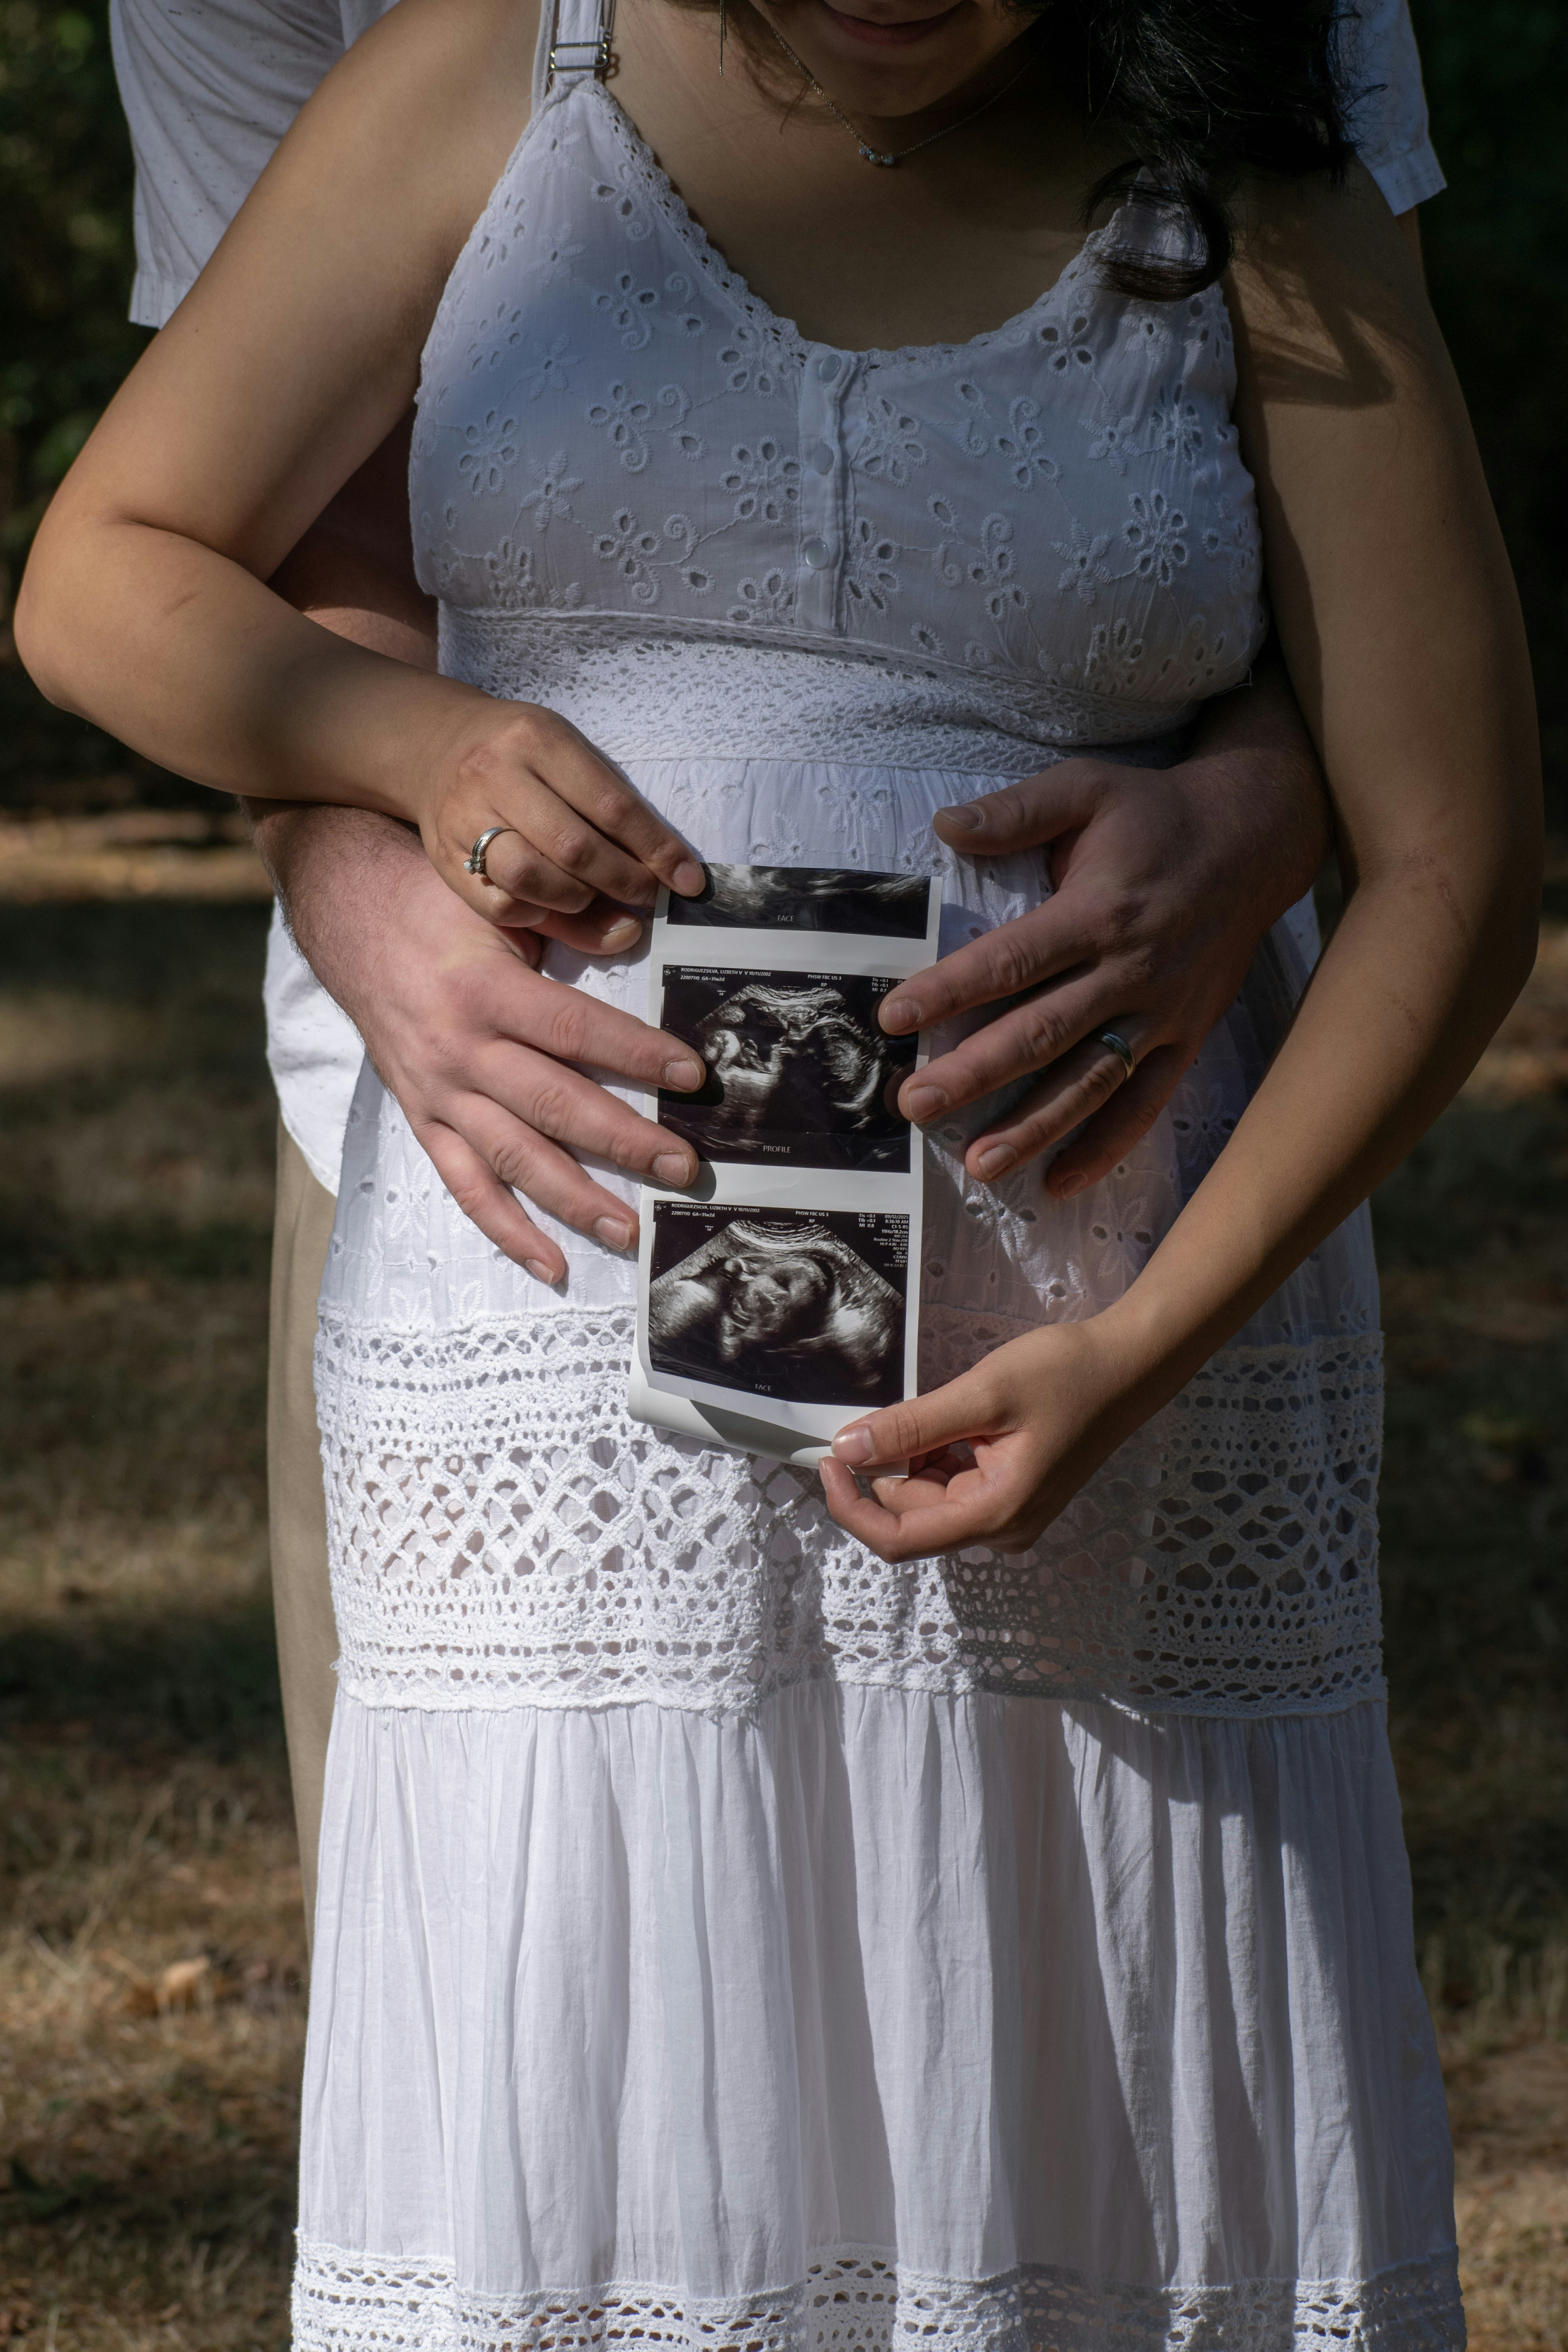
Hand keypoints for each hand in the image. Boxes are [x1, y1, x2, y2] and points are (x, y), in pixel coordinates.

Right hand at [253, 803, 705, 1279]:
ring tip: (631, 1232)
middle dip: (626, 1142)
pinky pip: (467, 1187)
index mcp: (486, 991)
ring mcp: (439, 1093)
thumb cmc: (437, 904)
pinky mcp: (423, 1119)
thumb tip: (638, 937)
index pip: (577, 1030)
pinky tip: (553, 1265)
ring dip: (577, 1200)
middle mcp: (460, 1050)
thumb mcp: (498, 904)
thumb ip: (563, 929)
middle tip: (684, 1168)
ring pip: (515, 1159)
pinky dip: (508, 1231)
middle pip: (555, 1106)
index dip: (639, 1054)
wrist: (350, 917)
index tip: (694, 1076)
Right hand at [427, 700, 706, 925]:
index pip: (611, 805)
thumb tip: (667, 874)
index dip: (656, 849)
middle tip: (647, 896)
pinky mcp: (447, 859)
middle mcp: (495, 775)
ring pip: (533, 880)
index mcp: (538, 739)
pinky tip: (557, 908)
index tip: (689, 880)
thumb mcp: (568, 754)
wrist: (436, 748)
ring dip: (582, 903)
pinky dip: (541, 916)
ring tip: (601, 900)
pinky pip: (503, 906)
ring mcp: (465, 819)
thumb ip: (610, 805)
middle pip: (573, 848)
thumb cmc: (523, 756)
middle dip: (623, 881)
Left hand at [819, 1316, 1152, 1562]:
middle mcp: (1001, 1529)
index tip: (827, 1459)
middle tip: (889, 1409)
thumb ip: (912, 1426)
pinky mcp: (1012, 1494)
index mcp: (994, 1514)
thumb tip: (848, 1448)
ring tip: (948, 1408)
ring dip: (915, 1457)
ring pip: (930, 1498)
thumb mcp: (982, 1394)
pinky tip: (962, 1418)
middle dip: (887, 1466)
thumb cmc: (1065, 1375)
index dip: (850, 1506)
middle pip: (911, 1515)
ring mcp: (1008, 1514)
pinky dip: (938, 1454)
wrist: (1128, 1368)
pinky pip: (954, 1485)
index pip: (898, 1540)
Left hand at [880, 666, 1327, 1198]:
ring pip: (1090, 1082)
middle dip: (975, 1074)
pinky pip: (1145, 1104)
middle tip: (915, 1105)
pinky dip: (1105, 1148)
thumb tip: (945, 824)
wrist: (1258, 839)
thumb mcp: (1088, 788)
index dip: (951, 990)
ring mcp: (1161, 1014)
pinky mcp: (1186, 1039)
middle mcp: (1129, 971)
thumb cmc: (1158, 815)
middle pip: (1041, 1032)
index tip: (895, 1017)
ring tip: (979, 1164)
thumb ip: (1018, 811)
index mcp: (1097, 912)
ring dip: (1034, 1127)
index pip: (1011, 960)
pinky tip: (1059, 1182)